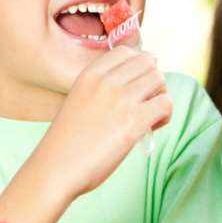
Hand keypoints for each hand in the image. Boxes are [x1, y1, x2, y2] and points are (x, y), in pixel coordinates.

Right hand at [45, 46, 172, 196]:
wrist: (55, 170)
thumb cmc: (68, 141)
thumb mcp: (80, 100)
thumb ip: (104, 87)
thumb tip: (142, 76)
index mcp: (89, 74)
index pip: (127, 52)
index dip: (140, 66)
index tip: (138, 84)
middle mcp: (105, 81)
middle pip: (148, 63)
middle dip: (153, 82)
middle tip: (145, 103)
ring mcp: (120, 99)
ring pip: (160, 80)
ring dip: (160, 97)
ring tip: (148, 116)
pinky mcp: (134, 121)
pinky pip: (166, 104)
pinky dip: (165, 116)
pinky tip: (151, 128)